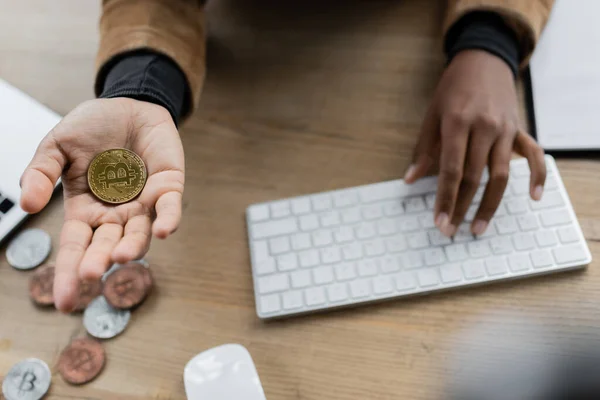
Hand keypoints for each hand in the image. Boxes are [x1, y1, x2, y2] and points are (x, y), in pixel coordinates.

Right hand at [20, 98, 184, 311]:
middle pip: (106, 245)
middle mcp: (115, 213)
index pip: (76, 246)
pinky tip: (162, 231)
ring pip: (139, 233)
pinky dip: (167, 219)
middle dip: (98, 261)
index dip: (70, 271)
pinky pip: (169, 208)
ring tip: (121, 255)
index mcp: (85, 209)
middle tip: (90, 276)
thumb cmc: (91, 128)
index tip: (64, 302)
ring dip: (132, 245)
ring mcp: (143, 203)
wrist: (126, 103)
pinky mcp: (168, 188)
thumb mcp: (56, 147)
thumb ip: (41, 173)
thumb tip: (29, 204)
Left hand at [404, 50, 545, 236]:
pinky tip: (534, 198)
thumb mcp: (431, 114)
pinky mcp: (519, 129)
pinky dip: (537, 176)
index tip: (439, 221)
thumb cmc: (452, 89)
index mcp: (457, 123)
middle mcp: (484, 127)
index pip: (451, 170)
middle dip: (461, 207)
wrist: (483, 60)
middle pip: (474, 177)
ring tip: (477, 227)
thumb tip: (409, 180)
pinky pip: (533, 156)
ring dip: (489, 204)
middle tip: (451, 231)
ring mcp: (505, 129)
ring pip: (501, 175)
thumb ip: (423, 149)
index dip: (445, 199)